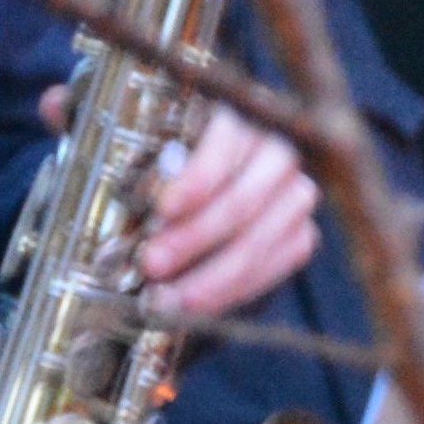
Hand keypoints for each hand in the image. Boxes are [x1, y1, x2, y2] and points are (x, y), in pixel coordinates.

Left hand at [138, 108, 319, 320]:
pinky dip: (235, 291)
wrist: (205, 202)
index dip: (196, 179)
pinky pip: (277, 266)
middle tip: (151, 264)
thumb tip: (122, 204)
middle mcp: (276, 151)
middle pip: (242, 199)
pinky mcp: (301, 233)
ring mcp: (294, 194)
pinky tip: (199, 305)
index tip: (161, 209)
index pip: (224, 143)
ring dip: (211, 276)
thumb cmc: (169, 175)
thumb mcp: (152, 162)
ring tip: (167, 298)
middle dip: (193, 238)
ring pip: (262, 239)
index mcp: (237, 117)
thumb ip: (144, 174)